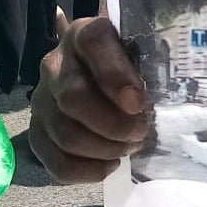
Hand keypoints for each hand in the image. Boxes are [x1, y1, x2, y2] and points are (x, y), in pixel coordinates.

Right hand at [30, 13, 149, 182]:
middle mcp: (54, 64)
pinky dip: (86, 171)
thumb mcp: (139, 54)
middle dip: (113, 124)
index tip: (138, 103)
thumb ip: (151, 65)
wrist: (94, 77)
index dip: (114, 75)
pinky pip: (56, 162)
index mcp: (83, 34)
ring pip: (65, 134)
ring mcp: (41, 100)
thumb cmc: (127, 66)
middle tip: (140, 132)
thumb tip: (169, 101)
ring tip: (128, 147)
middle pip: (73, 97)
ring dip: (103, 149)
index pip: (93, 43)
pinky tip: (109, 164)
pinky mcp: (37, 132)